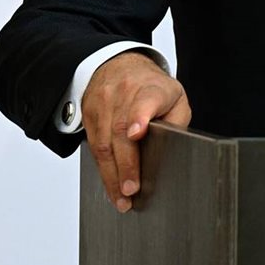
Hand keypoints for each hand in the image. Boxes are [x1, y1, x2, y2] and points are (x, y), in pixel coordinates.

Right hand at [81, 51, 191, 211]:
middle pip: (120, 130)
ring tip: (121, 198)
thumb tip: (170, 151)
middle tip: (131, 190)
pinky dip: (103, 170)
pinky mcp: (89, 114)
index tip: (137, 133)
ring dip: (111, 175)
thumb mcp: (175, 98)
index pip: (145, 101)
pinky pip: (93, 147)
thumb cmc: (152, 87)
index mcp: (151, 88)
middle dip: (126, 164)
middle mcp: (124, 93)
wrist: (119, 65)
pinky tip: (111, 186)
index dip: (140, 117)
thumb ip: (176, 122)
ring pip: (103, 143)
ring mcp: (103, 103)